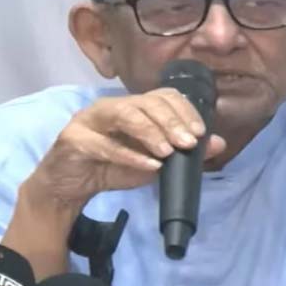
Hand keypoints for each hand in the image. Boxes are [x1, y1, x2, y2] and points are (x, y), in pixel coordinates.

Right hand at [25, 87, 225, 206]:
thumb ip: (182, 153)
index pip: (162, 96)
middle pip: (145, 103)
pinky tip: (148, 164)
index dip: (183, 111)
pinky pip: (105, 144)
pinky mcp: (74, 138)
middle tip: (189, 143)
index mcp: (132, 107)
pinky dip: (129, 155)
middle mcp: (112, 106)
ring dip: (151, 132)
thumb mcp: (151, 163)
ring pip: (125, 114)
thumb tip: (218, 143)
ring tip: (169, 151)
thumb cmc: (109, 169)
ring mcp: (90, 119)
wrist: (68, 189)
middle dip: (171, 122)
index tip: (199, 133)